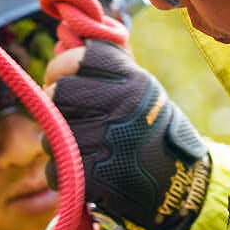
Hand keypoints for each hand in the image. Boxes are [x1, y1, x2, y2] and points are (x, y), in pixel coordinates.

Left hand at [44, 41, 210, 229]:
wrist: (178, 190)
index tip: (62, 79)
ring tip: (86, 150)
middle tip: (71, 118)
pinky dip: (64, 176)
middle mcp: (121, 107)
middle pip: (57, 94)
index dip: (62, 68)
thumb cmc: (153, 136)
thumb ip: (108, 66)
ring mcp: (106, 141)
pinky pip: (56, 169)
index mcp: (132, 83)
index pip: (78, 58)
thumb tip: (63, 39)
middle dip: (56, 107)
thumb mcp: (142, 92)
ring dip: (60, 146)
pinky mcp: (93, 176)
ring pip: (51, 135)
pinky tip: (85, 174)